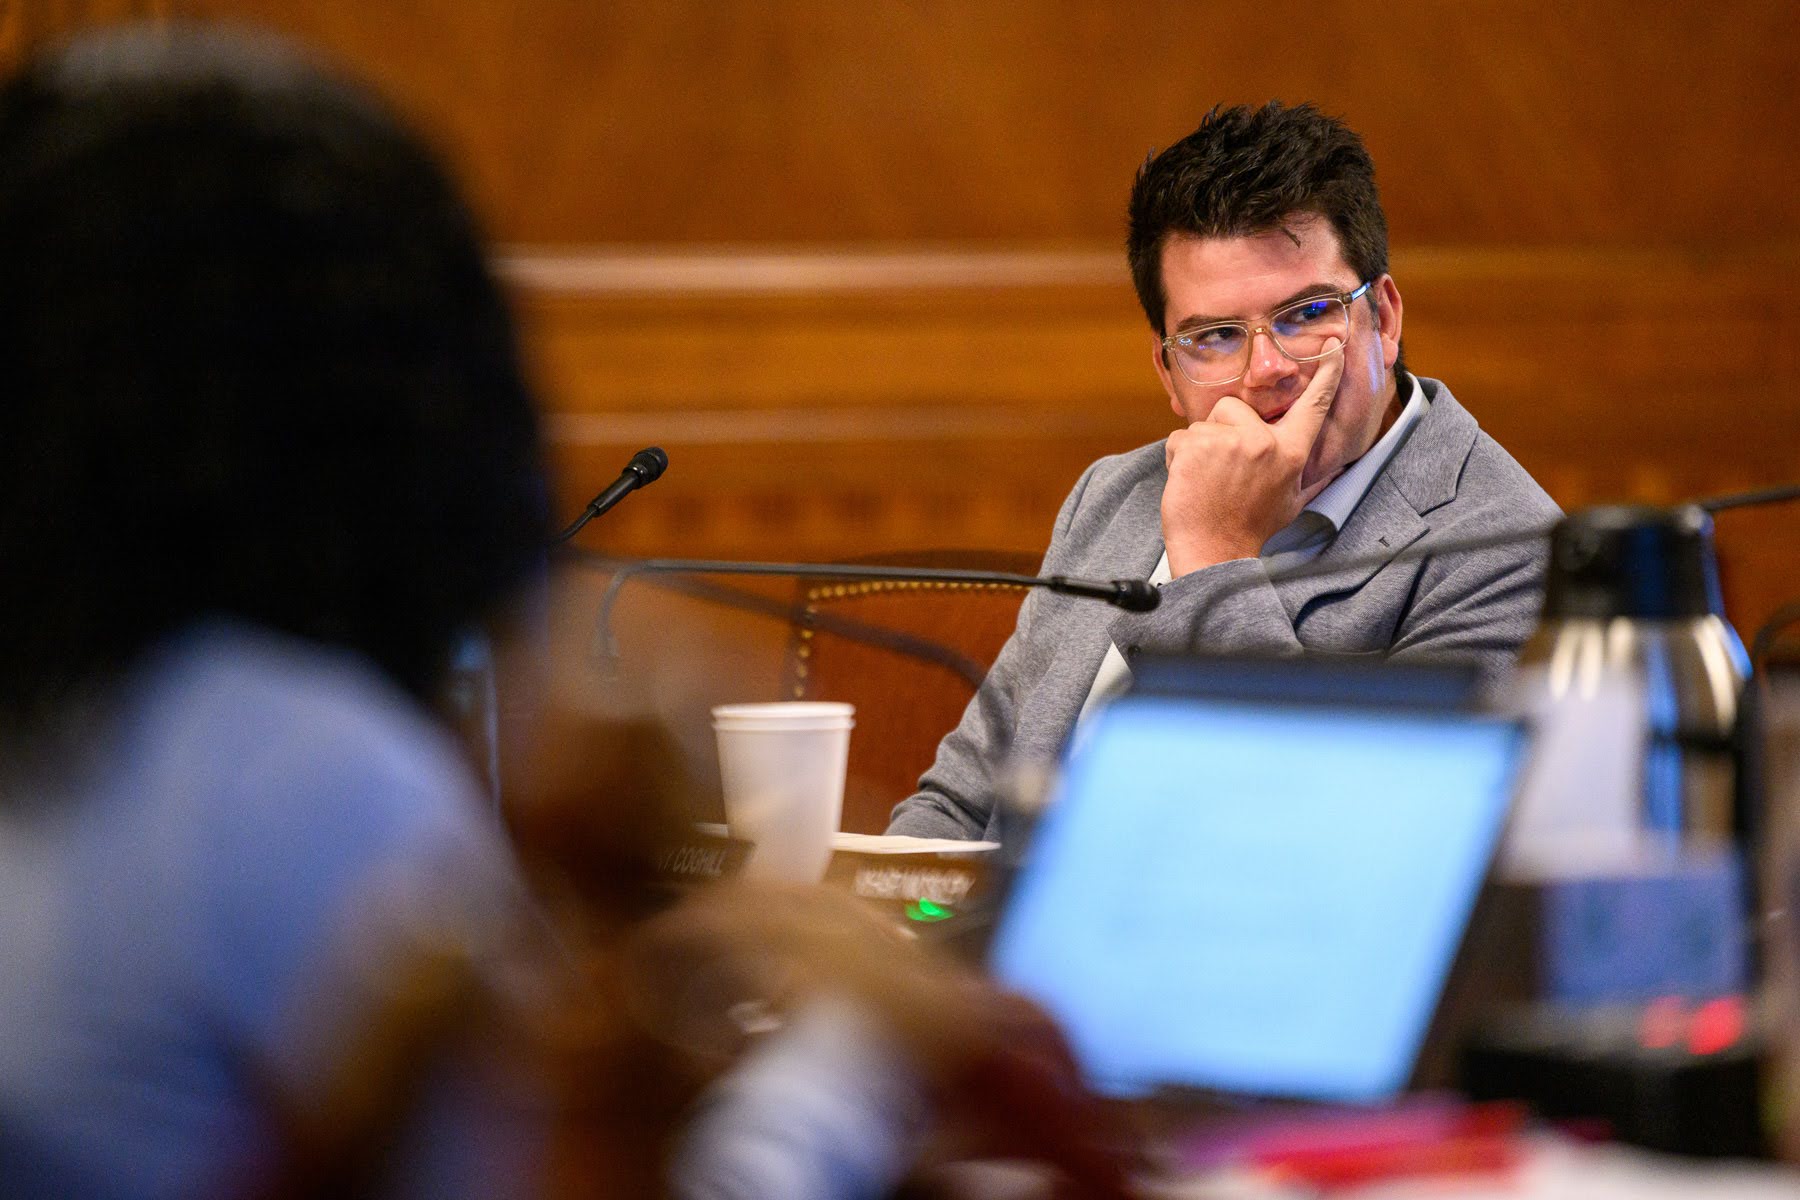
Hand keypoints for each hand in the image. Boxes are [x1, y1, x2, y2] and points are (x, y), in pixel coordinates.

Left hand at [1161, 339, 1343, 576]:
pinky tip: (1189, 482)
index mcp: (1290, 453)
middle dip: (1223, 430)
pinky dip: (1178, 457)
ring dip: (1199, 447)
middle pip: (1235, 407)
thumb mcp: (1291, 501)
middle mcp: (1263, 443)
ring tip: (1207, 480)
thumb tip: (1334, 466)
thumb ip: (1306, 475)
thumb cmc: (1250, 527)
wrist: (1213, 550)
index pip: (1313, 407)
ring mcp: (1229, 442)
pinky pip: (1180, 437)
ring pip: (1204, 423)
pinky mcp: (1196, 446)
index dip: (1326, 374)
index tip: (1333, 347)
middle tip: (1224, 470)